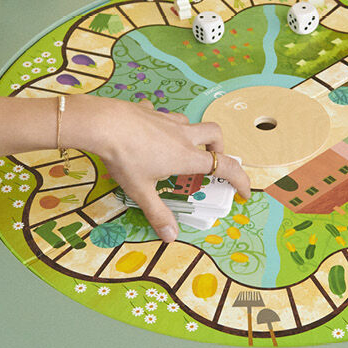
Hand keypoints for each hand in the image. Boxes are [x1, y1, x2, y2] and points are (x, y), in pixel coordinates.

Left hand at [68, 96, 250, 241]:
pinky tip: (148, 132)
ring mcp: (165, 119)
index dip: (240, 179)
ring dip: (190, 135)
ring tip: (177, 149)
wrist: (102, 123)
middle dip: (218, 147)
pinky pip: (161, 115)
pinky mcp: (148, 110)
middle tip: (208, 162)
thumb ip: (157, 213)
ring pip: (189, 122)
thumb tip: (171, 238)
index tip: (244, 192)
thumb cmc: (124, 158)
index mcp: (186, 156)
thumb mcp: (140, 190)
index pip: (225, 166)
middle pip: (214, 133)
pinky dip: (161, 124)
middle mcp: (181, 135)